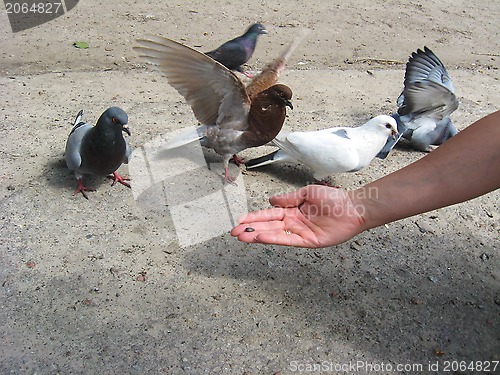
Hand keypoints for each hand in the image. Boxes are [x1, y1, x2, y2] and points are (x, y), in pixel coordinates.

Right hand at [231, 185, 364, 247]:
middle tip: (234, 233)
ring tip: (242, 237)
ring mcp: (300, 233)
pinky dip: (274, 239)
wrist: (352, 207)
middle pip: (268, 226)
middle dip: (251, 229)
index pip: (270, 215)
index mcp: (293, 211)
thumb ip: (288, 199)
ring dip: (257, 235)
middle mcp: (294, 223)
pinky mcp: (308, 241)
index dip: (255, 217)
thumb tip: (271, 201)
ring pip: (274, 234)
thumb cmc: (333, 199)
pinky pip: (288, 240)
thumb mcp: (307, 193)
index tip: (240, 220)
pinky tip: (261, 237)